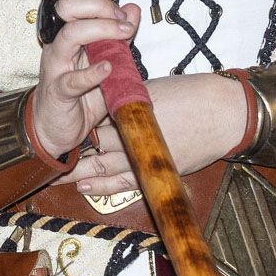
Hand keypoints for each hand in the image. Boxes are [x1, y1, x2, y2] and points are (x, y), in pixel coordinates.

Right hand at [30, 0, 139, 159]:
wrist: (58, 129)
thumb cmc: (79, 90)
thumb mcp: (104, 58)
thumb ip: (118, 34)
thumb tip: (133, 8)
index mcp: (62, 29)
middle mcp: (55, 43)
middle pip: (64, 6)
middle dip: (97, 4)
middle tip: (121, 18)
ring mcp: (55, 67)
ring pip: (68, 35)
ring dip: (100, 29)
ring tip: (123, 34)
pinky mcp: (59, 93)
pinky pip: (72, 80)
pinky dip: (92, 73)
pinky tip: (108, 68)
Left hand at [57, 72, 245, 195]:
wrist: (225, 115)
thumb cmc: (195, 96)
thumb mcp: (155, 89)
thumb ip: (129, 97)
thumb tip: (109, 102)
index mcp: (132, 108)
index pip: (95, 115)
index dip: (77, 121)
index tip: (60, 122)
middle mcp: (134, 132)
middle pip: (94, 140)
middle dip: (73, 145)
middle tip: (50, 150)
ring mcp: (145, 155)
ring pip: (102, 164)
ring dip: (79, 168)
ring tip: (57, 171)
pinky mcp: (157, 171)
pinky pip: (123, 183)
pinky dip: (102, 186)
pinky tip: (84, 186)